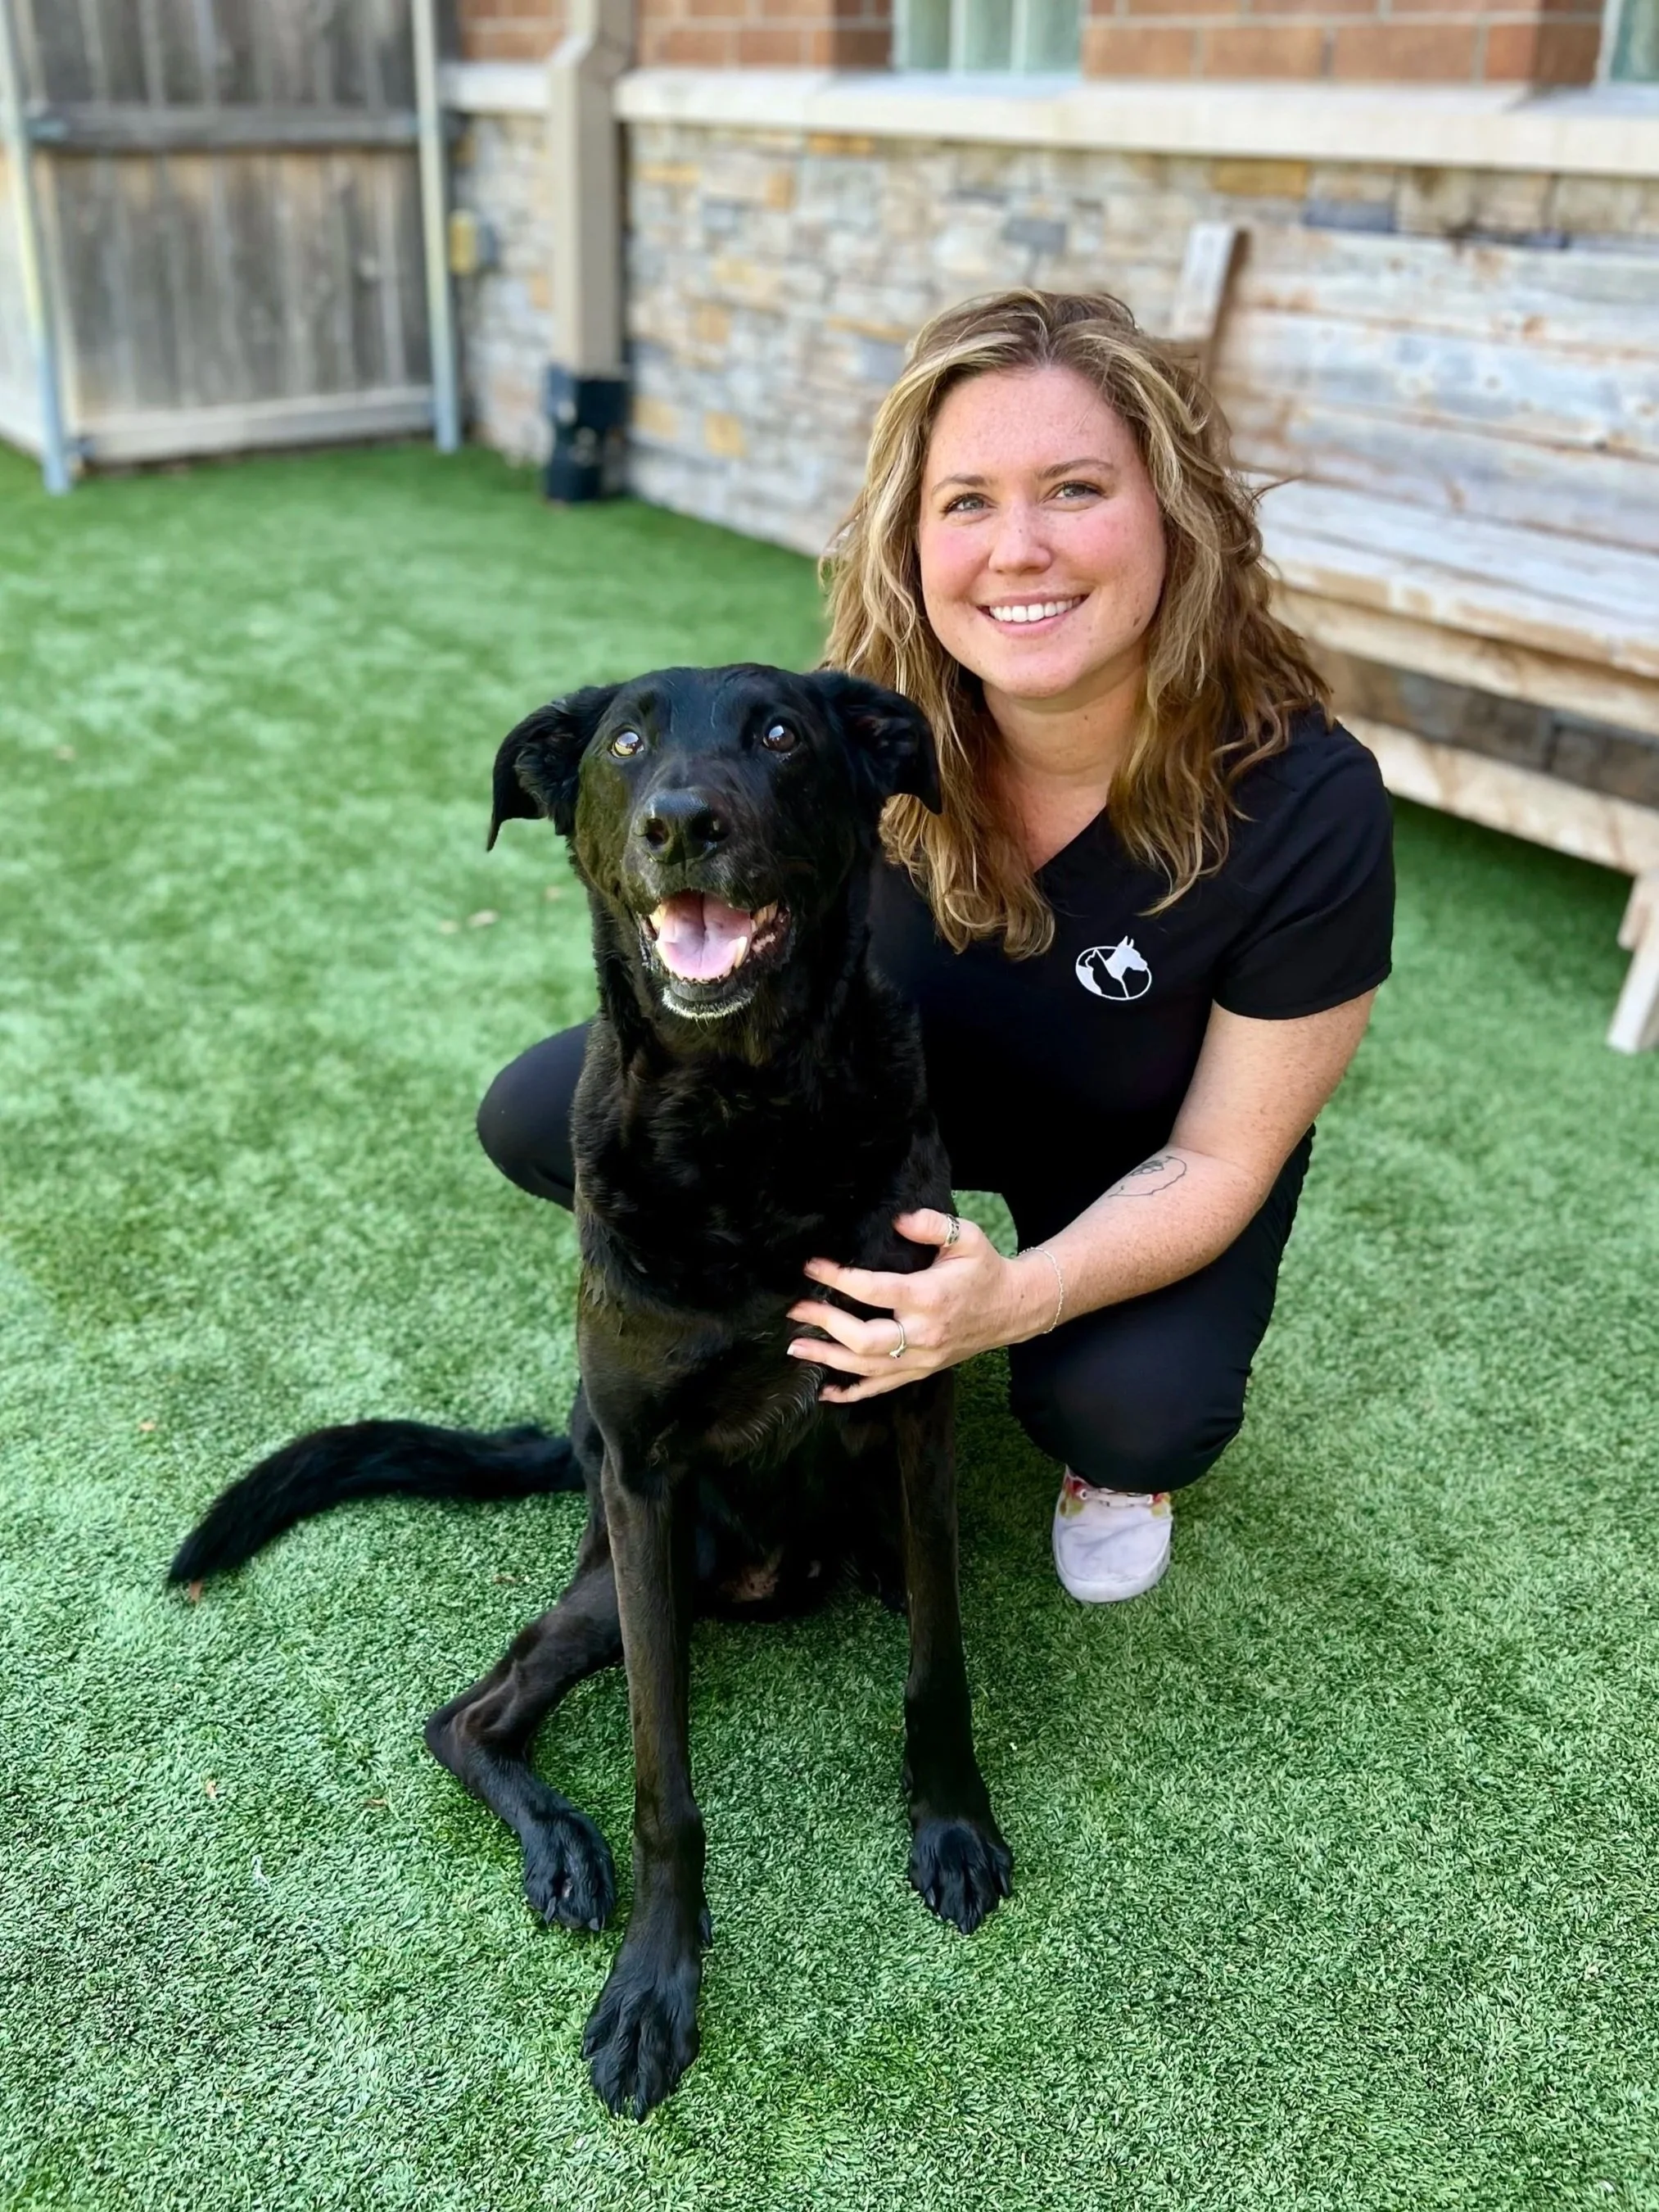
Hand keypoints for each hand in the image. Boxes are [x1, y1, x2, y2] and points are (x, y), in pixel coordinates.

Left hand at [786, 1208, 1047, 1405]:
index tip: (812, 1267)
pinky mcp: (921, 1370)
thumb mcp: (966, 1237)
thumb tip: (898, 1220)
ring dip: (828, 1360)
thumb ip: (932, 1225)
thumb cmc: (984, 1269)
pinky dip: (852, 1393)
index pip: (875, 1291)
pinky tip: (825, 1392)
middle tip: (796, 1310)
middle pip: (865, 1340)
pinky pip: (882, 1388)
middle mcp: (923, 1333)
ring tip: (795, 1348)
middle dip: (826, 1325)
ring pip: (867, 1369)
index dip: (840, 1279)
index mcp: (930, 1297)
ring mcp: (921, 1358)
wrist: (1012, 1308)